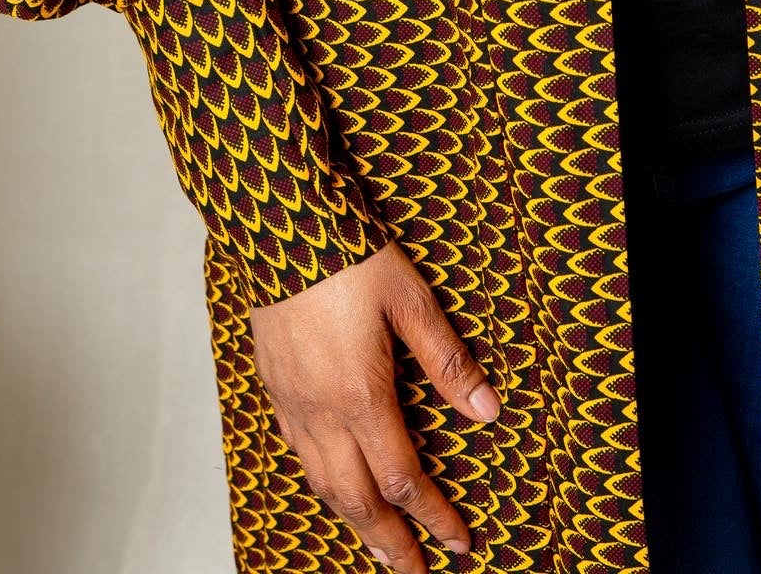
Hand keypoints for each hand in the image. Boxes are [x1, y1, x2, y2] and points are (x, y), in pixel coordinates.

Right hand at [251, 239, 500, 570]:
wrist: (279, 221)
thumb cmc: (349, 254)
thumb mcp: (412, 301)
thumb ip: (447, 361)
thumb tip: (487, 412)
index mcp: (360, 395)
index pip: (403, 477)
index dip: (433, 514)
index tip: (459, 541)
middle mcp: (321, 411)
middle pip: (357, 498)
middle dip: (390, 541)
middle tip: (416, 571)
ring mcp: (291, 401)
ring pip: (322, 483)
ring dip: (353, 521)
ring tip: (378, 547)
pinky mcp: (273, 385)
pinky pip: (297, 453)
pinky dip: (321, 483)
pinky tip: (333, 485)